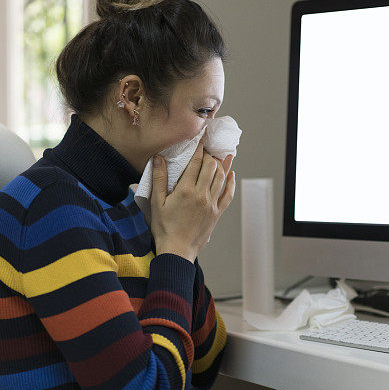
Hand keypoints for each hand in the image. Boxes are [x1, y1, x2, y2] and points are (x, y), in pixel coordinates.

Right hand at [149, 132, 235, 261]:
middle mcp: (201, 195)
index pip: (195, 162)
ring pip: (221, 178)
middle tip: (207, 149)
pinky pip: (228, 195)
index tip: (201, 138)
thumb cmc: (164, 228)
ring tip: (219, 156)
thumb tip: (158, 158)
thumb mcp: (157, 203)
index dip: (199, 148)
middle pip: (211, 167)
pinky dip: (230, 183)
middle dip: (210, 155)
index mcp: (186, 190)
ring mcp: (211, 204)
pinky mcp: (217, 213)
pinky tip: (231, 174)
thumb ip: (159, 179)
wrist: (177, 251)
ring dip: (221, 165)